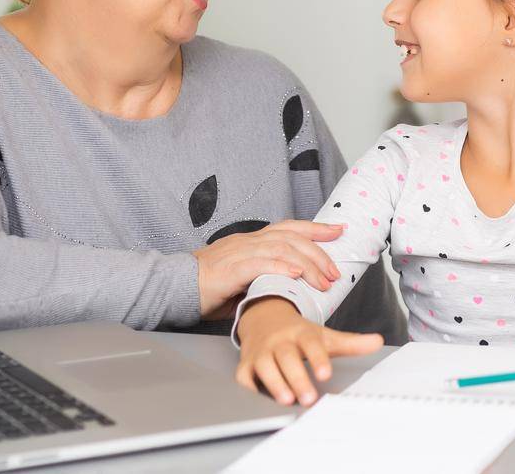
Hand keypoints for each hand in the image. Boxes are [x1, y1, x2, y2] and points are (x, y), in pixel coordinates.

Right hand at [192, 219, 344, 315]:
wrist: (175, 287)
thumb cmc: (208, 287)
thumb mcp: (243, 278)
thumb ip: (265, 277)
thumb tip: (291, 287)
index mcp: (252, 241)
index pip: (290, 228)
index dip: (316, 228)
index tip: (339, 230)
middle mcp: (249, 241)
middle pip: (292, 237)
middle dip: (319, 252)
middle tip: (335, 271)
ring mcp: (240, 252)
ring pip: (282, 249)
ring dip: (307, 264)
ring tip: (323, 281)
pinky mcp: (232, 268)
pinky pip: (261, 263)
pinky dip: (281, 268)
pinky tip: (296, 275)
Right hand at [233, 297, 383, 405]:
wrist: (265, 317)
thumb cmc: (299, 333)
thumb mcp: (325, 335)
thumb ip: (351, 342)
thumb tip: (378, 341)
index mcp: (302, 333)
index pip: (311, 344)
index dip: (317, 358)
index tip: (325, 373)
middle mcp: (280, 342)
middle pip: (287, 358)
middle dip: (297, 378)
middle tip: (309, 398)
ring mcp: (262, 352)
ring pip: (265, 367)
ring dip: (274, 383)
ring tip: (286, 400)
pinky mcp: (246, 364)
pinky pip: (244, 376)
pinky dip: (248, 388)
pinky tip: (257, 400)